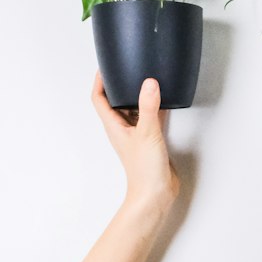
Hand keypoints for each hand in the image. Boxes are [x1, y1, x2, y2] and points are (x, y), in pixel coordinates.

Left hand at [91, 70, 178, 204]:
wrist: (155, 194)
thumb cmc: (144, 170)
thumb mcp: (147, 133)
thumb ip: (149, 107)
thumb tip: (149, 83)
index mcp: (114, 125)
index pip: (98, 98)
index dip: (99, 81)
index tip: (105, 67)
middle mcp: (123, 129)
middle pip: (116, 102)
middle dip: (120, 85)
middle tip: (127, 69)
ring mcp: (136, 135)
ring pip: (134, 110)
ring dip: (138, 96)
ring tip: (146, 81)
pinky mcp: (151, 141)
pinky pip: (150, 119)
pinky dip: (154, 108)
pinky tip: (163, 102)